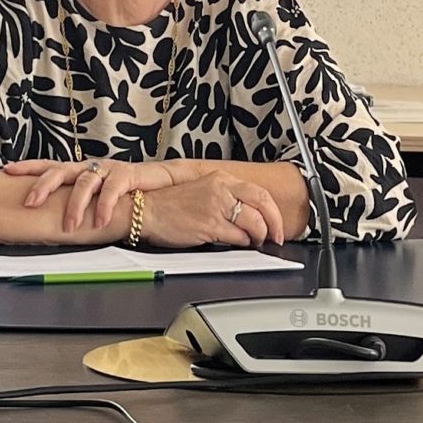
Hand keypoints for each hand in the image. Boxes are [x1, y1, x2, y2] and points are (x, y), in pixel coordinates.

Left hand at [0, 156, 185, 232]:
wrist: (161, 185)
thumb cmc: (125, 194)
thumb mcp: (97, 199)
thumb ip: (78, 205)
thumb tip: (52, 224)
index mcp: (80, 171)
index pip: (49, 166)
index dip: (28, 167)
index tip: (6, 170)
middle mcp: (90, 167)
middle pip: (60, 170)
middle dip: (43, 186)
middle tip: (30, 203)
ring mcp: (108, 169)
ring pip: (85, 182)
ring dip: (75, 206)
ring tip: (70, 225)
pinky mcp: (126, 175)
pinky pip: (112, 191)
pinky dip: (104, 207)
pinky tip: (99, 221)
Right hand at [139, 171, 286, 247]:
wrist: (146, 210)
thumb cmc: (170, 205)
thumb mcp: (203, 191)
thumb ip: (227, 199)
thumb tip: (250, 216)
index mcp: (221, 179)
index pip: (259, 193)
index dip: (273, 212)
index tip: (276, 225)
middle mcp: (221, 189)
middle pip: (263, 205)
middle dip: (274, 225)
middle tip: (275, 237)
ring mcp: (216, 206)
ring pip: (254, 223)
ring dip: (257, 237)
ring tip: (253, 242)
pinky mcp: (209, 224)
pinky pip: (237, 237)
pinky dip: (241, 243)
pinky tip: (235, 243)